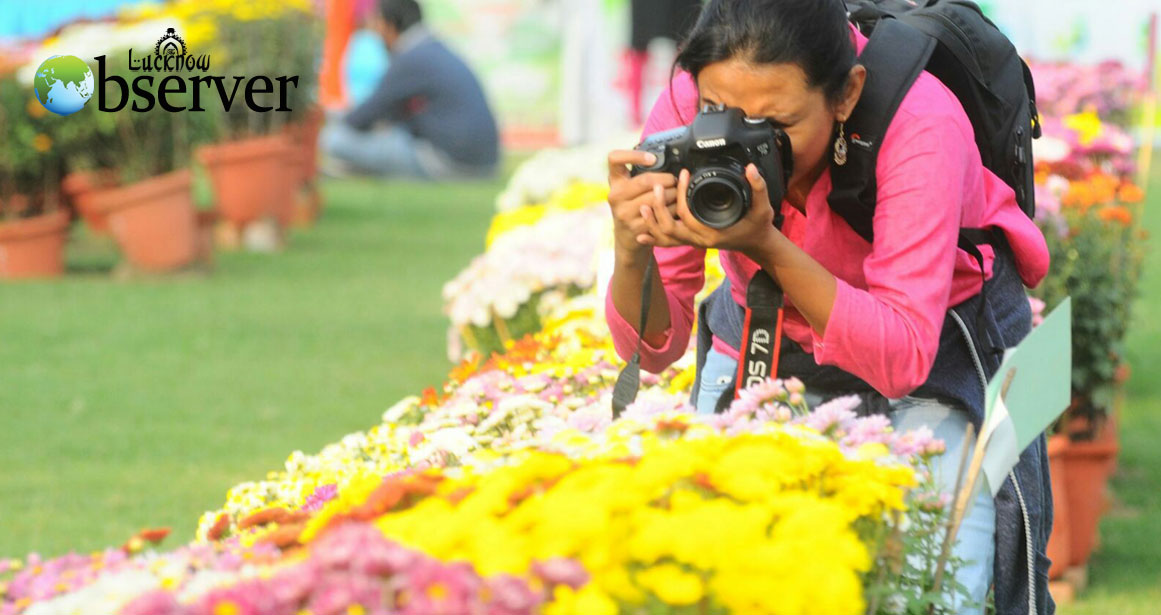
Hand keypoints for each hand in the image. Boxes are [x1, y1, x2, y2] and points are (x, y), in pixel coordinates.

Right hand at [607, 149, 678, 259]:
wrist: (626, 236)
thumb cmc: (631, 204)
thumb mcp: (628, 187)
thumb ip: (639, 174)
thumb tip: (664, 159)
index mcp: (614, 181)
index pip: (614, 158)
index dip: (634, 155)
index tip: (652, 159)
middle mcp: (615, 196)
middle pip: (646, 180)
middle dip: (666, 179)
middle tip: (674, 180)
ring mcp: (624, 213)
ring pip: (656, 198)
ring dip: (673, 194)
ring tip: (677, 194)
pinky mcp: (636, 227)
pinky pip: (661, 214)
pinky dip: (672, 209)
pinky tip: (674, 208)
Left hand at [638, 163, 781, 257]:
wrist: (757, 243)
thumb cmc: (758, 226)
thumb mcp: (763, 206)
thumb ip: (758, 187)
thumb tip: (751, 169)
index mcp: (712, 231)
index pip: (687, 213)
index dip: (681, 194)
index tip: (681, 174)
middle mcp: (700, 239)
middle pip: (670, 228)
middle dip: (659, 208)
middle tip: (656, 187)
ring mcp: (695, 242)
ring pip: (666, 238)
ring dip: (652, 224)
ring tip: (643, 206)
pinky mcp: (692, 241)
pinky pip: (670, 243)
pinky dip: (655, 238)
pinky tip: (642, 233)